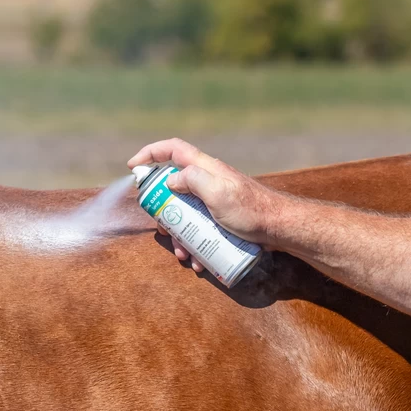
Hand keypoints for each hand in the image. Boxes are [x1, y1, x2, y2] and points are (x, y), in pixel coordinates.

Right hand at [128, 138, 281, 270]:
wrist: (278, 229)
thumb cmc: (250, 209)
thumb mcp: (218, 191)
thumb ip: (192, 180)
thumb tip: (170, 180)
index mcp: (205, 168)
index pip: (172, 149)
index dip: (150, 153)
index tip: (132, 167)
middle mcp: (208, 181)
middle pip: (173, 188)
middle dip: (163, 211)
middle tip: (162, 227)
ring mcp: (214, 201)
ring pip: (185, 214)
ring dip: (179, 234)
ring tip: (184, 253)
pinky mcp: (221, 219)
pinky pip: (200, 229)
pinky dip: (195, 244)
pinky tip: (199, 261)